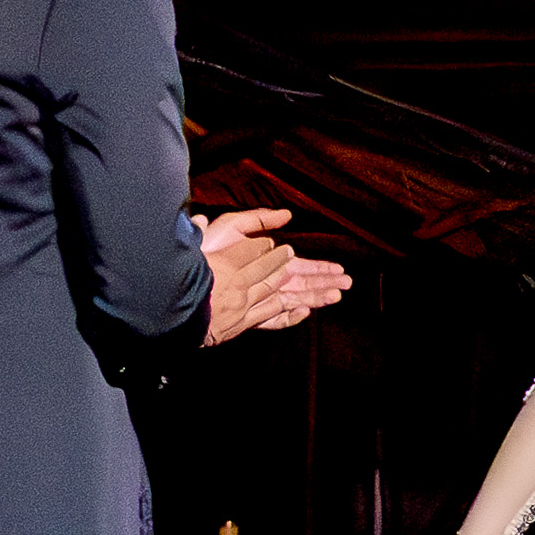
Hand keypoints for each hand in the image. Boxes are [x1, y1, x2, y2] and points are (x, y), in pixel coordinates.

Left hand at [199, 207, 351, 346]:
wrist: (187, 276)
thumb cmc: (209, 250)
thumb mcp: (233, 225)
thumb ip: (259, 219)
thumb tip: (286, 215)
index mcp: (265, 263)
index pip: (298, 267)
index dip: (319, 269)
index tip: (337, 269)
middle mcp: (266, 282)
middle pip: (302, 284)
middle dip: (325, 284)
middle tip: (347, 283)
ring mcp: (259, 300)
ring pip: (294, 299)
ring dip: (316, 297)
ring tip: (337, 295)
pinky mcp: (248, 315)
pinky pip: (274, 318)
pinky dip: (291, 316)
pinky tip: (306, 311)